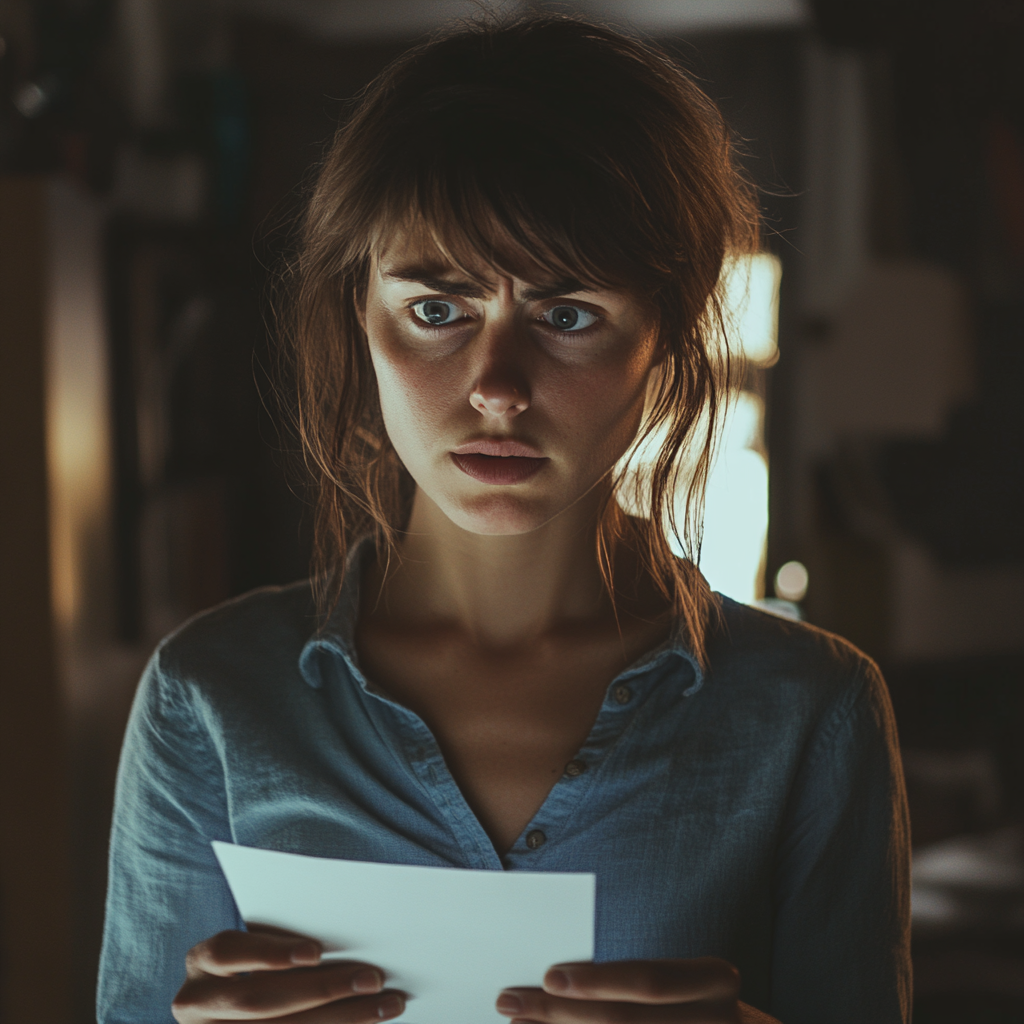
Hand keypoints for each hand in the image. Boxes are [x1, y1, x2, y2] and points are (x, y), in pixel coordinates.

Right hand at [172, 927, 405, 1022]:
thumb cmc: (260, 960)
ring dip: (342, 1018)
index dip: (269, 952)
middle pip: (257, 1000)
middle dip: (321, 989)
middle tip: (372, 977)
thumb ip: (288, 941)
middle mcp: (195, 1004)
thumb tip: (344, 937)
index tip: (316, 952)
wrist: (236, 1011)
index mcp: (202, 961)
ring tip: (387, 1005)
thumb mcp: (263, 945)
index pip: (227, 952)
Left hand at [496, 959, 780, 1023]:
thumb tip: (556, 978)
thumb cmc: (694, 1006)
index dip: (598, 981)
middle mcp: (717, 1022)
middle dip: (559, 1013)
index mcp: (716, 983)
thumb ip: (636, 982)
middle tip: (509, 1001)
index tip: (548, 976)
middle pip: (624, 1022)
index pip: (650, 982)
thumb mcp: (684, 985)